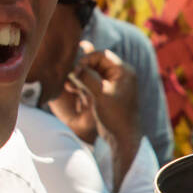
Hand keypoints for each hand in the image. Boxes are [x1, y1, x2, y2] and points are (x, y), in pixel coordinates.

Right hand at [71, 43, 141, 190]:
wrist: (122, 137)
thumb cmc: (116, 116)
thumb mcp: (100, 94)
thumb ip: (87, 78)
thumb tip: (73, 66)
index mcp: (123, 71)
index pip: (102, 55)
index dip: (86, 59)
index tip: (75, 69)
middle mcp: (120, 75)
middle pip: (96, 62)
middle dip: (81, 68)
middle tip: (68, 75)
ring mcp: (113, 84)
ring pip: (92, 72)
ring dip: (80, 76)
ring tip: (68, 84)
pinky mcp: (106, 93)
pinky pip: (92, 82)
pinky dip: (82, 84)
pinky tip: (71, 89)